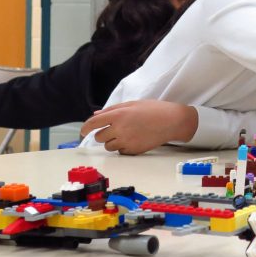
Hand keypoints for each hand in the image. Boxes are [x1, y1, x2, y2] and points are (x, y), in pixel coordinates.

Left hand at [80, 100, 198, 154]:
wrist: (172, 121)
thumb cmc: (154, 110)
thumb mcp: (132, 104)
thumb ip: (112, 110)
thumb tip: (95, 116)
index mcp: (118, 115)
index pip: (93, 123)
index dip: (85, 128)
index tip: (83, 131)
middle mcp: (120, 129)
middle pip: (99, 137)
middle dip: (104, 134)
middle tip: (116, 130)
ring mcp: (126, 141)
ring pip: (108, 146)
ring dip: (113, 141)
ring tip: (127, 134)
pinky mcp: (133, 151)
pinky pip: (120, 151)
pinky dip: (124, 147)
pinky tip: (135, 139)